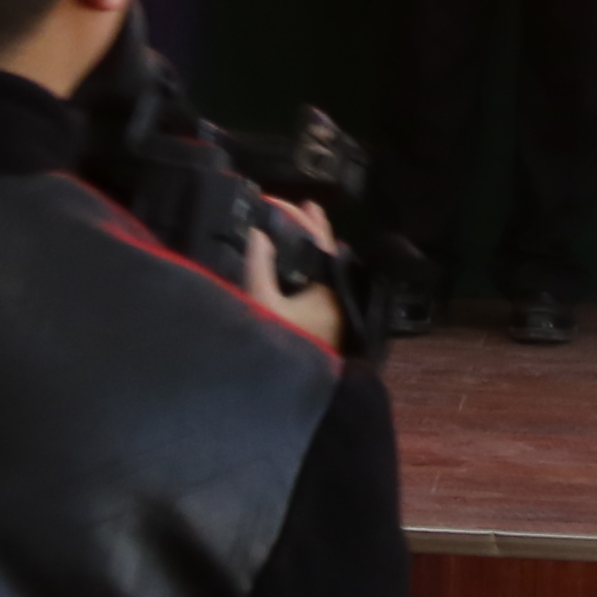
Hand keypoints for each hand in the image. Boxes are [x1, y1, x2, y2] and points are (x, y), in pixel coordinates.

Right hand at [233, 194, 347, 350]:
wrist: (292, 395)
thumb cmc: (280, 344)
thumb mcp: (263, 303)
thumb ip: (259, 266)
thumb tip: (258, 233)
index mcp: (330, 288)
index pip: (321, 242)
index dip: (303, 219)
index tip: (280, 201)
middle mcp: (338, 297)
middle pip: (327, 254)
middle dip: (312, 230)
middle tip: (301, 207)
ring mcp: (333, 313)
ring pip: (324, 270)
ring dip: (310, 250)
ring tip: (296, 231)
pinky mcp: (324, 326)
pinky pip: (319, 286)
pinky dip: (308, 269)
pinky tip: (296, 269)